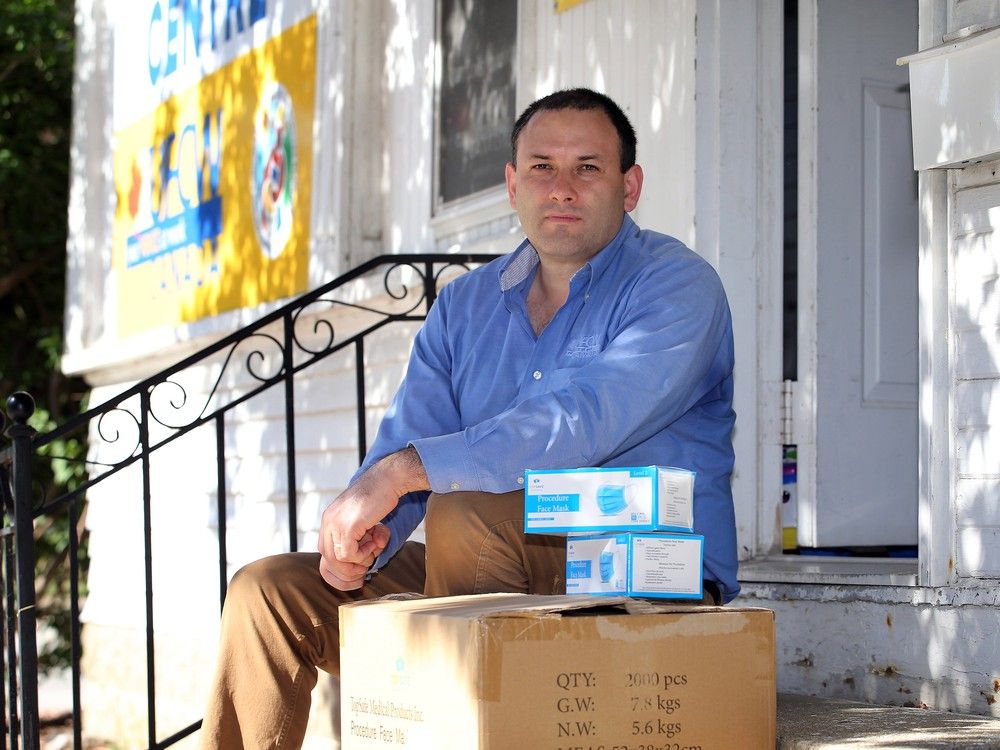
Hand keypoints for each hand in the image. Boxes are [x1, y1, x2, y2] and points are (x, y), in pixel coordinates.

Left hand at [317, 447, 427, 589]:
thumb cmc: (380, 498)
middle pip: (328, 560)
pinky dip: (364, 554)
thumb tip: (356, 565)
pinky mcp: (347, 527)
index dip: (339, 570)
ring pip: (338, 560)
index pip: (324, 554)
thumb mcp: (362, 519)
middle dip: (348, 571)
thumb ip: (355, 536)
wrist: (388, 479)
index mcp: (329, 520)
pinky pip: (349, 554)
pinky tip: (376, 539)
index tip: (356, 576)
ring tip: (375, 547)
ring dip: (360, 560)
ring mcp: (335, 524)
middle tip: (366, 571)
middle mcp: (328, 522)